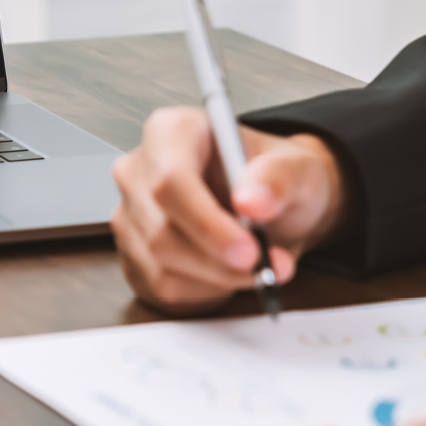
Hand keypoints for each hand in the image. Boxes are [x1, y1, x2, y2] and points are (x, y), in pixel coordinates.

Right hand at [110, 106, 348, 313]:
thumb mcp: (297, 168)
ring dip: (217, 280)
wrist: (268, 207)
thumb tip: (252, 202)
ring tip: (255, 268)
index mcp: (171, 132)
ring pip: (161, 266)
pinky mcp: (131, 254)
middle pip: (162, 232)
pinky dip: (203, 292)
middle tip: (268, 270)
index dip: (207, 223)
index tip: (250, 251)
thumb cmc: (275, 179)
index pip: (171, 181)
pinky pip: (160, 287)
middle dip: (219, 262)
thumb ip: (279, 179)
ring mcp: (129, 215)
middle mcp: (139, 171)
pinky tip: (225, 274)